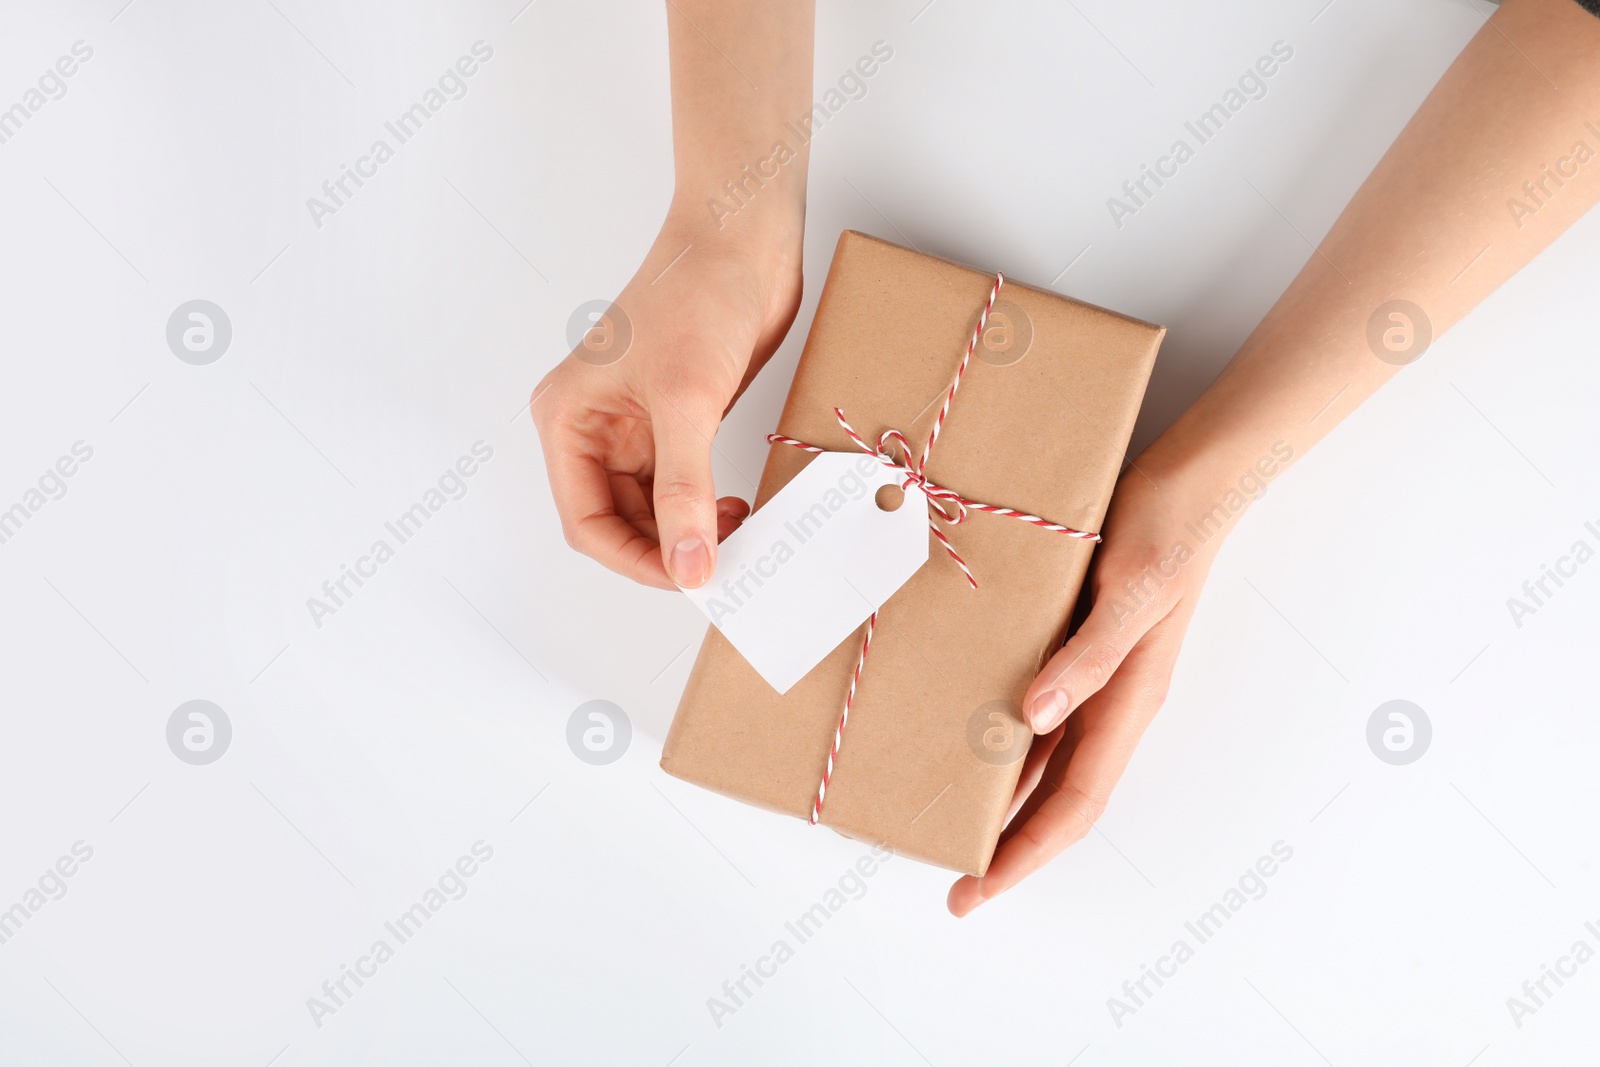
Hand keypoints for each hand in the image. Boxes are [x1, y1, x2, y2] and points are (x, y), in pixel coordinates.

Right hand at [531, 207, 802, 588]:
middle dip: (666, 549)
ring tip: (738, 537)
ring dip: (691, 532)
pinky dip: (708, 508)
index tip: (689, 578)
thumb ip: (685, 491)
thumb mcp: (688, 402)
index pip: (586, 521)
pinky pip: (684, 486)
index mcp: (568, 419)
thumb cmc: (698, 295)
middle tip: (723, 565)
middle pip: (618, 522)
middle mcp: (594, 428)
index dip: (636, 559)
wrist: (744, 241)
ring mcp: (636, 426)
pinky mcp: (678, 420)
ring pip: (654, 510)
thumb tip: (688, 565)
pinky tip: (738, 511)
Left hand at [948, 464, 1216, 915]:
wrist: (1194, 477)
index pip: (1074, 803)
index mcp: (1127, 701)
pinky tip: (967, 744)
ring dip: (1002, 802)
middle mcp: (1112, 701)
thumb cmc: (1168, 527)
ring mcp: (1097, 676)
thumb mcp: (1130, 591)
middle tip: (953, 884)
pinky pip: (1037, 713)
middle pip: (1056, 798)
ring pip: (1044, 762)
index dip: (1026, 853)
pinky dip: (1003, 743)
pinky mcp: (1080, 644)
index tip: (978, 890)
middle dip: (1008, 847)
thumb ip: (1087, 657)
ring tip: (951, 828)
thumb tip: (1034, 718)